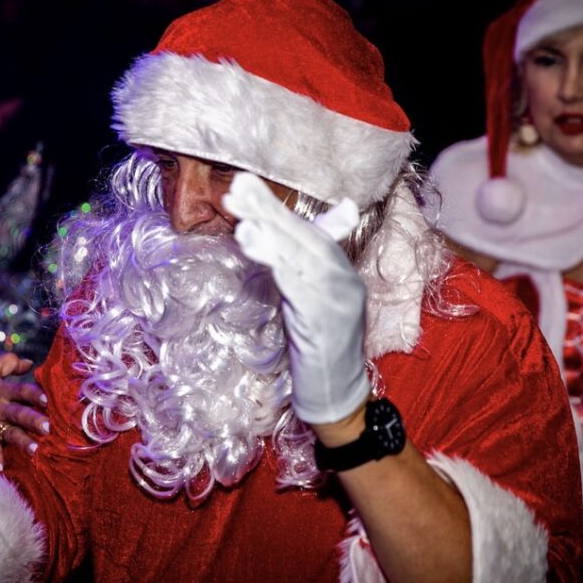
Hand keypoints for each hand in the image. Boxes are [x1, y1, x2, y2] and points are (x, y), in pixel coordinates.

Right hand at [0, 353, 48, 470]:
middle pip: (19, 414)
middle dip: (32, 420)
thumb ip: (7, 364)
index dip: (33, 394)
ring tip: (34, 449)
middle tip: (46, 427)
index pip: (21, 391)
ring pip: (10, 434)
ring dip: (21, 441)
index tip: (45, 400)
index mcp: (0, 391)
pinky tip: (0, 468)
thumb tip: (30, 363)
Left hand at [223, 173, 369, 424]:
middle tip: (237, 186)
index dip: (276, 209)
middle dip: (269, 211)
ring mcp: (339, 302)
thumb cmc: (320, 349)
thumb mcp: (311, 300)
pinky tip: (254, 249)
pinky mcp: (326, 325)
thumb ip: (300, 264)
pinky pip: (299, 288)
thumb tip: (283, 236)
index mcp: (342, 272)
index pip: (309, 232)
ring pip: (301, 259)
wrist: (339, 397)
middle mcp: (344, 282)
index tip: (243, 185)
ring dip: (270, 235)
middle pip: (305, 238)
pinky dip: (277, 266)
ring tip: (241, 218)